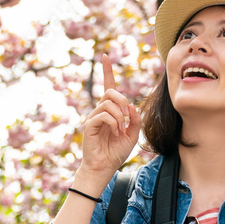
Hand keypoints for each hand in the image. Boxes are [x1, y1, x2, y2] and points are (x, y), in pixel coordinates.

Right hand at [76, 53, 141, 191]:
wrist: (105, 167)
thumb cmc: (116, 152)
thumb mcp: (132, 134)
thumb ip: (135, 119)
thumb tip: (131, 105)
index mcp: (110, 111)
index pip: (108, 86)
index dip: (107, 71)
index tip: (105, 56)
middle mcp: (100, 111)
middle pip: (111, 92)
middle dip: (122, 101)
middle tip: (126, 119)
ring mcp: (93, 118)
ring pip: (108, 103)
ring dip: (120, 116)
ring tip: (120, 130)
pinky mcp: (89, 126)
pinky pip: (104, 115)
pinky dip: (114, 123)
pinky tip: (115, 132)